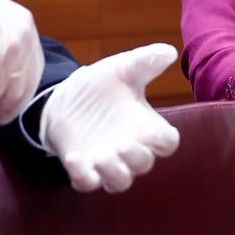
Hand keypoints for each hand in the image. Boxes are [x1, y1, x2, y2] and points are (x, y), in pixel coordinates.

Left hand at [40, 44, 181, 193]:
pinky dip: (82, 175)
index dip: (163, 141)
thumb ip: (145, 61)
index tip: (152, 131)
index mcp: (145, 126)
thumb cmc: (102, 85)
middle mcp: (129, 148)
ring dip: (113, 173)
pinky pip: (86, 183)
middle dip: (136, 158)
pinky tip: (73, 157)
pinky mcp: (83, 167)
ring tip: (101, 157)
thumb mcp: (122, 69)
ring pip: (119, 182)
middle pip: (143, 165)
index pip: (167, 142)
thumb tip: (169, 51)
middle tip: (122, 145)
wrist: (65, 97)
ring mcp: (106, 161)